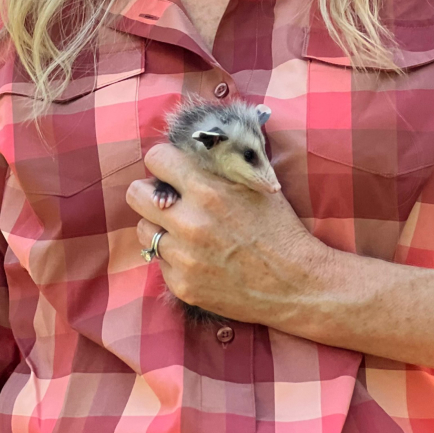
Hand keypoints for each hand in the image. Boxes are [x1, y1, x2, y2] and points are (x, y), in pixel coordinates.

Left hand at [126, 143, 333, 328]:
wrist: (297, 284)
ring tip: (186, 231)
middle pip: (136, 194)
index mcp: (208, 189)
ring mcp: (183, 256)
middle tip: (169, 198)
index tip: (171, 169)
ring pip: (144, 229)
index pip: (156, 159)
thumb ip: (218, 165)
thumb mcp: (254, 183)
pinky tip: (200, 258)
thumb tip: (189, 147)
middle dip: (151, 192)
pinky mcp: (182, 285)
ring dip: (160, 226)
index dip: (164, 161)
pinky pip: (159, 262)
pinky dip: (174, 258)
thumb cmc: (280, 228)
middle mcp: (190, 222)